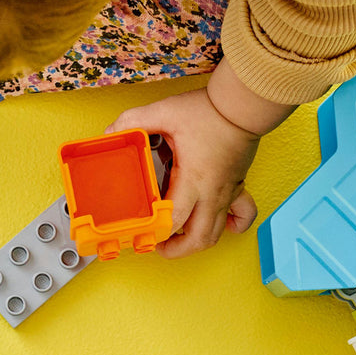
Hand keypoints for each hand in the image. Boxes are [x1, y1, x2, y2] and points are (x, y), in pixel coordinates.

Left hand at [107, 87, 260, 258]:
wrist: (243, 104)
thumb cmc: (209, 110)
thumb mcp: (165, 112)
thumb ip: (135, 120)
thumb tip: (112, 131)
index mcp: (193, 179)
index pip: (175, 219)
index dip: (158, 233)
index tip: (144, 235)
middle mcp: (212, 192)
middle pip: (199, 238)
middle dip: (177, 250)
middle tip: (159, 245)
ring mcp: (228, 192)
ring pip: (218, 233)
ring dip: (197, 241)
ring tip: (179, 238)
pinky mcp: (238, 186)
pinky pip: (242, 216)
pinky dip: (231, 226)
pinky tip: (218, 221)